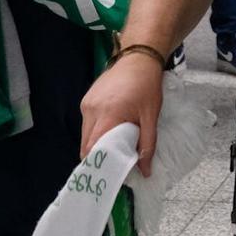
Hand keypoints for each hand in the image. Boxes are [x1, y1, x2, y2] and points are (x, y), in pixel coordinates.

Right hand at [79, 49, 164, 171]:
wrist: (138, 58)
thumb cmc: (147, 86)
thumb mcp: (151, 116)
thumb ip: (147, 145)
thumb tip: (145, 172)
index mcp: (108, 115)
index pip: (93, 148)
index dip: (97, 164)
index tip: (104, 177)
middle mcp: (91, 110)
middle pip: (86, 144)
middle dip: (96, 158)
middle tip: (109, 169)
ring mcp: (86, 103)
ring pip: (85, 134)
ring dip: (96, 144)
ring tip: (111, 151)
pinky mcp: (86, 99)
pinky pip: (87, 123)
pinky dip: (95, 131)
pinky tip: (109, 132)